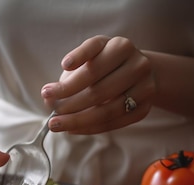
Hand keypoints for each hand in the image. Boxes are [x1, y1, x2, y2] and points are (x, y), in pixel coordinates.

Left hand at [41, 35, 155, 133]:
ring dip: (77, 121)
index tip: (48, 87)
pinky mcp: (144, 108)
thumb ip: (71, 71)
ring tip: (56, 124)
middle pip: (98, 91)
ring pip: (106, 111)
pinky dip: (90, 128)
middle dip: (69, 104)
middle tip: (49, 111)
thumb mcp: (91, 54)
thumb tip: (49, 99)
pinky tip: (72, 129)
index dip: (69, 80)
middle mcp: (138, 65)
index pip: (92, 68)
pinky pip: (114, 123)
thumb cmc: (106, 61)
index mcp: (121, 46)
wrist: (139, 70)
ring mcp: (145, 88)